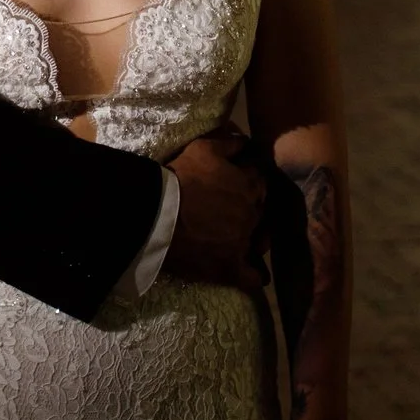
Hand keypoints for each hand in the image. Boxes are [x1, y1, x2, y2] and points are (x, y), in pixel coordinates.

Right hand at [161, 129, 267, 290]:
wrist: (158, 213)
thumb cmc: (180, 177)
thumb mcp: (203, 148)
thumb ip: (229, 144)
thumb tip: (245, 142)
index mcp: (249, 185)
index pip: (259, 181)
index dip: (249, 181)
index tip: (239, 182)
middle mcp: (252, 214)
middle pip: (261, 211)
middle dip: (252, 210)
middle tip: (234, 210)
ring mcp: (243, 242)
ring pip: (260, 242)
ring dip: (256, 240)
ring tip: (244, 239)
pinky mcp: (230, 267)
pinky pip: (251, 278)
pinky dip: (255, 277)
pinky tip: (256, 276)